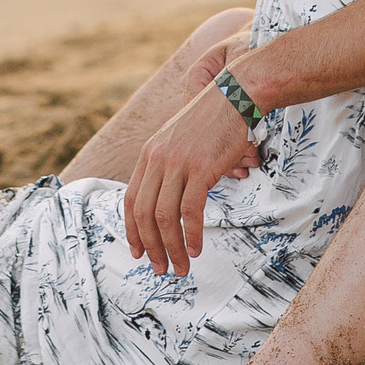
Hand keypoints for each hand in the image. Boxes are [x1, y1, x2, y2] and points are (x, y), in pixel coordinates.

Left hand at [124, 76, 257, 274]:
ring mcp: (177, 163)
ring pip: (164, 217)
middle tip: (161, 269)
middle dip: (151, 247)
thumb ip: (170, 168)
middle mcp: (157, 159)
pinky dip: (191, 234)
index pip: (130, 201)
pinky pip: (189, 210)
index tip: (139, 253)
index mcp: (149, 155)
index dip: (132, 231)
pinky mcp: (200, 168)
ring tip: (181, 267)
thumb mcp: (179, 142)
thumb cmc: (211, 122)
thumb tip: (171, 204)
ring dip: (171, 248)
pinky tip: (196, 248)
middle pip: (143, 214)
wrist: (234, 95)